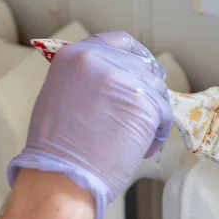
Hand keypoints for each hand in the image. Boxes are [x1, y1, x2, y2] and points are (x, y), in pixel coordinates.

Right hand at [7, 31, 171, 218]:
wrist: (60, 177)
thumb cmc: (55, 149)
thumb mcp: (59, 95)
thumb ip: (85, 79)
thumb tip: (113, 79)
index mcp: (75, 55)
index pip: (118, 42)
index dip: (135, 57)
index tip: (141, 71)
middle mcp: (99, 60)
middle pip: (142, 66)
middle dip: (145, 91)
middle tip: (139, 116)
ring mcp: (124, 80)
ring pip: (156, 90)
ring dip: (152, 114)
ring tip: (137, 139)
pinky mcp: (143, 104)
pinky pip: (164, 114)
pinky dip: (158, 133)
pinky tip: (143, 148)